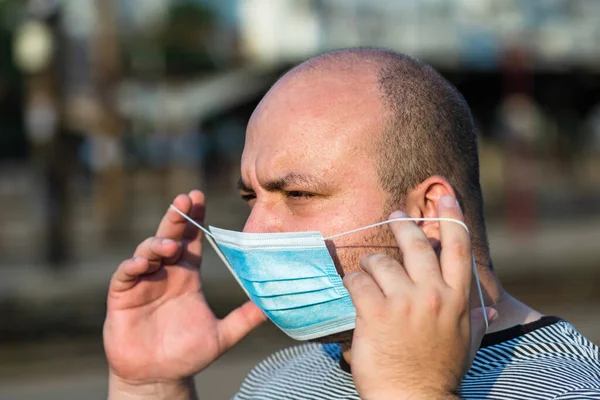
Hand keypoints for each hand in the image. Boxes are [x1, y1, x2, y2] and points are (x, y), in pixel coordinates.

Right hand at [103, 190, 264, 396]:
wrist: (159, 377)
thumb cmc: (187, 354)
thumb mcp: (222, 335)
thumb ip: (244, 319)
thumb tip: (271, 306)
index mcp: (188, 275)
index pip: (192, 240)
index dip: (195, 219)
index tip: (199, 197)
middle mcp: (166, 273)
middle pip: (170, 236)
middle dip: (177, 217)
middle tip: (185, 199)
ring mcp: (143, 282)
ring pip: (147, 251)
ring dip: (157, 243)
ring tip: (171, 245)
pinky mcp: (123, 297)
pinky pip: (124, 276)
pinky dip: (132, 266)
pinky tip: (142, 263)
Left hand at [344, 195, 496, 399]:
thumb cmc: (438, 372)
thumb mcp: (466, 343)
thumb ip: (475, 319)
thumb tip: (490, 307)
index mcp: (458, 299)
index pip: (458, 247)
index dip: (452, 216)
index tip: (445, 195)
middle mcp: (432, 294)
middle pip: (416, 244)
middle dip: (403, 223)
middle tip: (395, 215)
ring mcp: (404, 302)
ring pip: (380, 261)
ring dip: (370, 263)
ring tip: (367, 271)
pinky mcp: (375, 312)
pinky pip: (357, 280)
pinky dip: (352, 282)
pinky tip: (354, 290)